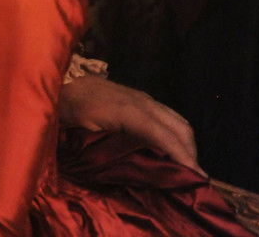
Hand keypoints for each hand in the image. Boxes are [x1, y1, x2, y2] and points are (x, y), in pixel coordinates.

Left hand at [58, 76, 202, 174]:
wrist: (62, 80)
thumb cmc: (69, 108)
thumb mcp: (85, 131)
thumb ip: (109, 147)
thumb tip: (134, 171)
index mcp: (129, 111)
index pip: (164, 135)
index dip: (182, 155)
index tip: (196, 176)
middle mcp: (143, 102)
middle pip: (180, 127)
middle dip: (191, 153)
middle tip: (194, 179)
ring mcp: (144, 98)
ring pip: (178, 120)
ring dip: (187, 143)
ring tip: (187, 167)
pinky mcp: (142, 98)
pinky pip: (169, 116)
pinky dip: (178, 133)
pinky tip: (174, 149)